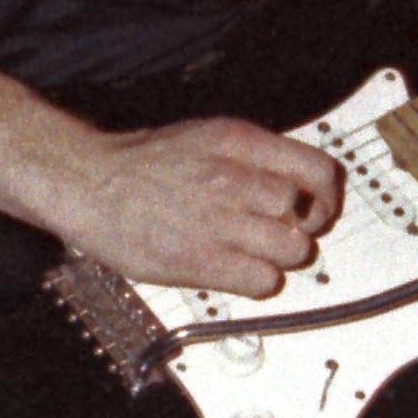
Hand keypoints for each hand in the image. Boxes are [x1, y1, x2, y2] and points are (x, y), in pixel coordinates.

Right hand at [55, 117, 343, 297]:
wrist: (91, 184)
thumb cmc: (143, 162)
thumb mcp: (208, 135)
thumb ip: (254, 155)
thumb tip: (294, 180)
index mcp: (239, 143)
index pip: (317, 170)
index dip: (326, 195)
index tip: (319, 207)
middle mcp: (235, 180)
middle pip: (307, 215)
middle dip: (299, 228)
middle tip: (280, 232)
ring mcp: (219, 222)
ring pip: (292, 251)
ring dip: (281, 257)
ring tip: (257, 253)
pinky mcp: (201, 261)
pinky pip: (263, 281)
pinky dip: (260, 281)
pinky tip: (240, 271)